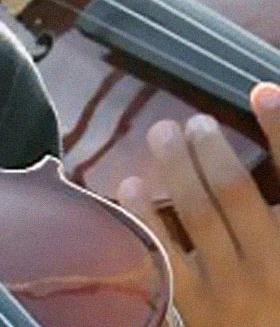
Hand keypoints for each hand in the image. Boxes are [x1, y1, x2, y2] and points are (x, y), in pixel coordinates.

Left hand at [118, 83, 279, 326]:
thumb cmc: (277, 295)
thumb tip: (266, 115)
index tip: (261, 92)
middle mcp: (274, 270)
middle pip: (233, 191)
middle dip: (210, 146)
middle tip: (196, 123)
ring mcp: (231, 291)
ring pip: (195, 212)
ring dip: (174, 163)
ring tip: (163, 133)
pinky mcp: (191, 308)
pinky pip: (160, 248)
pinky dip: (142, 211)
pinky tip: (132, 184)